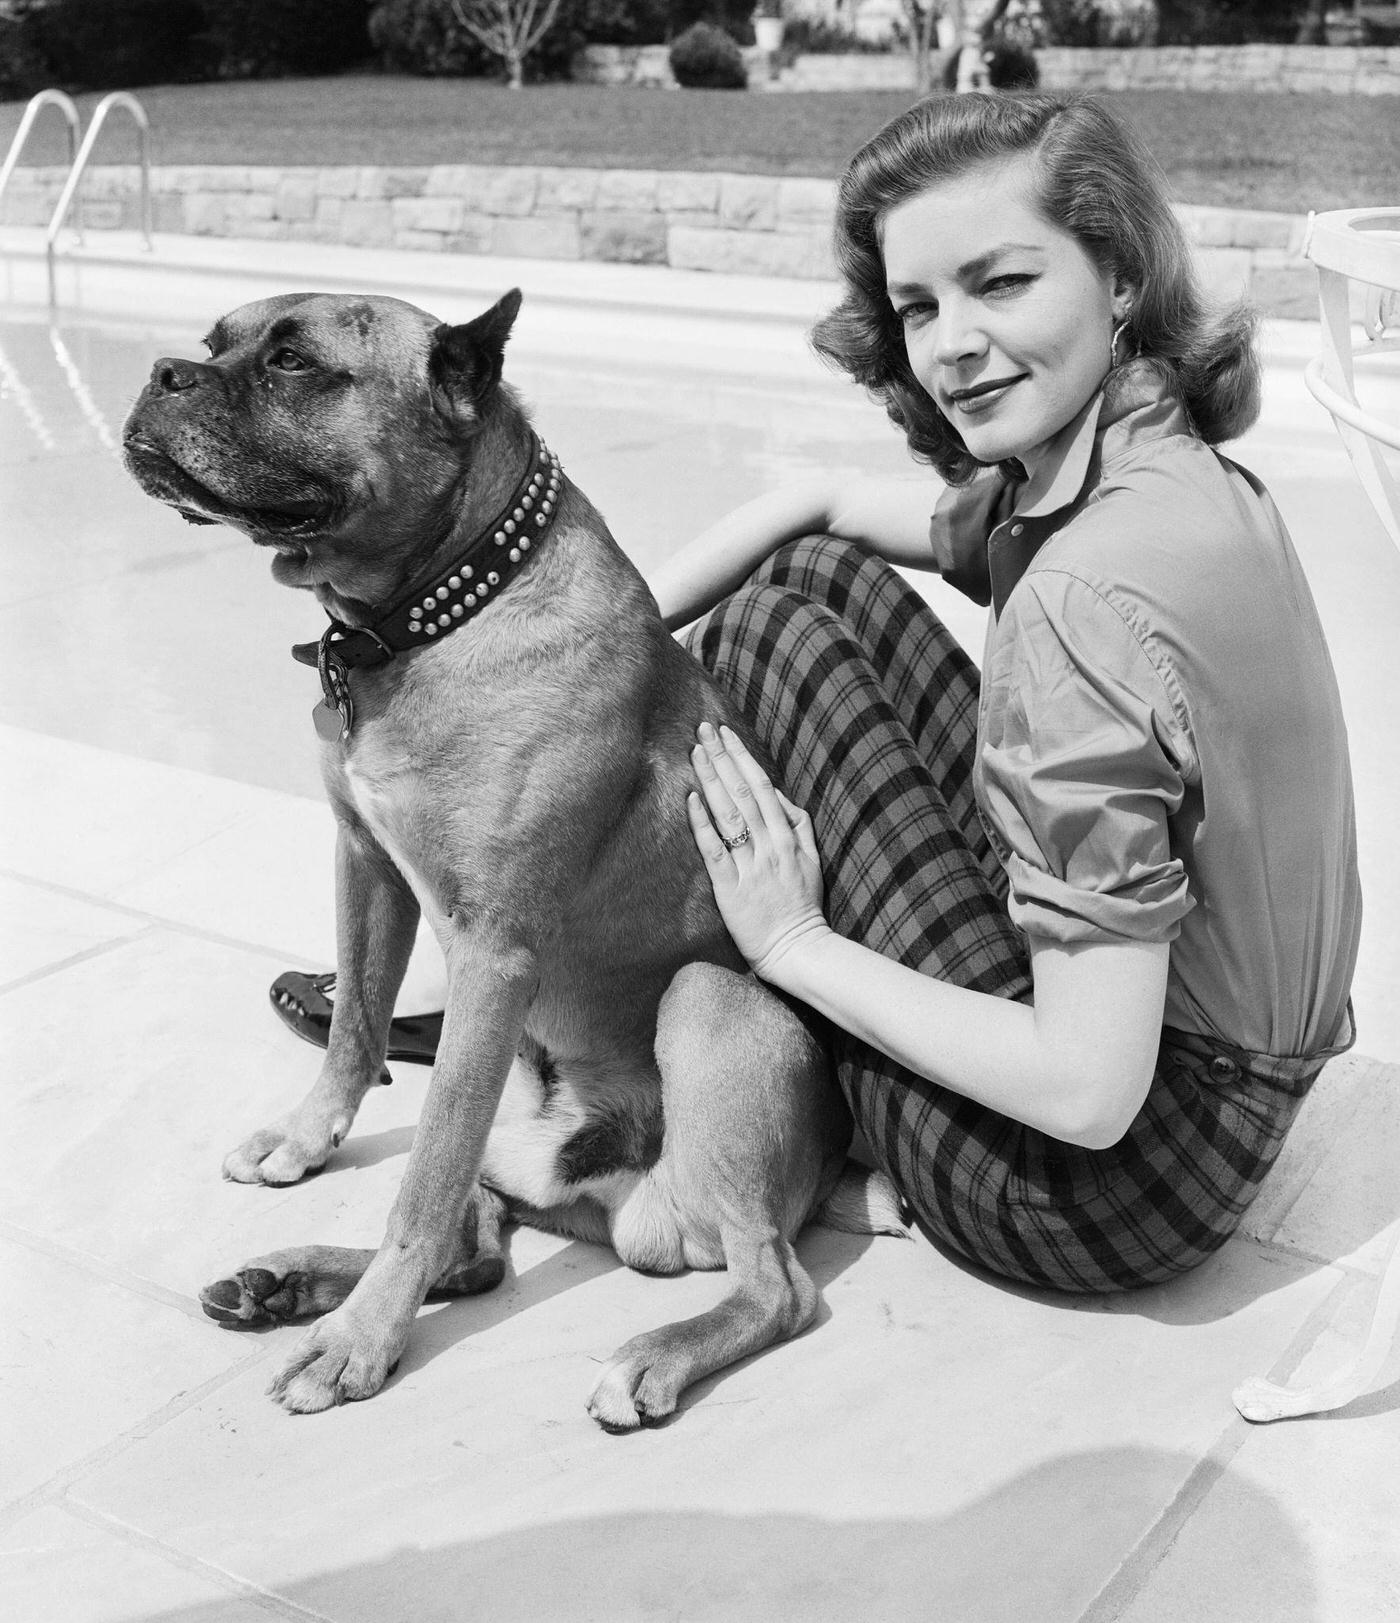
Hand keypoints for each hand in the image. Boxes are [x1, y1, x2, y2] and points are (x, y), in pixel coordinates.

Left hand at [686, 722, 830, 981]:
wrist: (798, 949)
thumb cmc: (802, 904)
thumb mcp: (812, 858)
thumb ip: (798, 823)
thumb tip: (775, 793)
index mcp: (788, 836)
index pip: (761, 786)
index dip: (741, 757)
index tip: (724, 733)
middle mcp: (770, 846)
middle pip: (742, 793)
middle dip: (722, 757)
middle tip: (703, 728)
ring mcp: (751, 867)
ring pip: (729, 815)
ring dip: (711, 780)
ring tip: (695, 753)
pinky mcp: (731, 890)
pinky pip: (716, 851)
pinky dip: (703, 824)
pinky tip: (691, 800)